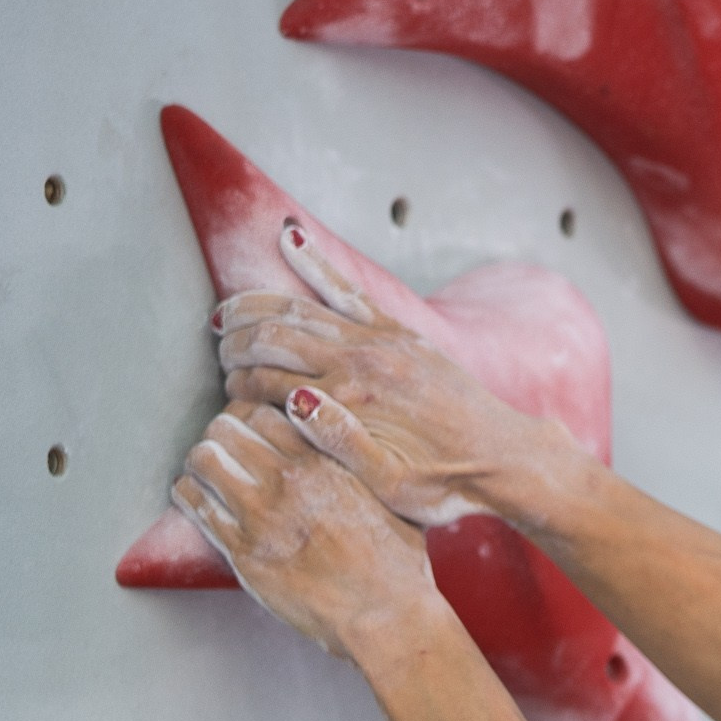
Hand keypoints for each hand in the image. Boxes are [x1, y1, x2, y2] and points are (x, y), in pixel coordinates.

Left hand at [172, 401, 441, 658]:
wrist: (384, 616)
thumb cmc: (396, 563)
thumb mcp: (387, 496)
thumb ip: (355, 463)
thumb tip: (340, 441)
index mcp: (325, 461)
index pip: (263, 411)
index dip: (252, 416)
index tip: (252, 428)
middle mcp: (289, 481)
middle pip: (226, 428)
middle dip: (222, 434)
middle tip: (227, 449)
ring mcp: (262, 517)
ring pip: (203, 461)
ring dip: (202, 462)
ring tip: (209, 472)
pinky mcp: (243, 552)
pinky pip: (195, 506)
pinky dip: (189, 495)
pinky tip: (197, 498)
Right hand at [214, 223, 582, 526]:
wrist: (506, 460)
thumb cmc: (446, 484)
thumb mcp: (390, 484)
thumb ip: (339, 444)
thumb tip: (291, 401)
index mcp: (353, 399)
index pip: (266, 378)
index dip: (235, 385)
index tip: (224, 396)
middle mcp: (364, 359)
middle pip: (274, 334)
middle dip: (234, 340)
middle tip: (214, 351)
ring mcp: (382, 339)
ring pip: (301, 307)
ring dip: (256, 306)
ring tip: (225, 315)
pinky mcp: (401, 331)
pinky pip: (348, 289)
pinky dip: (315, 261)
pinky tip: (288, 236)